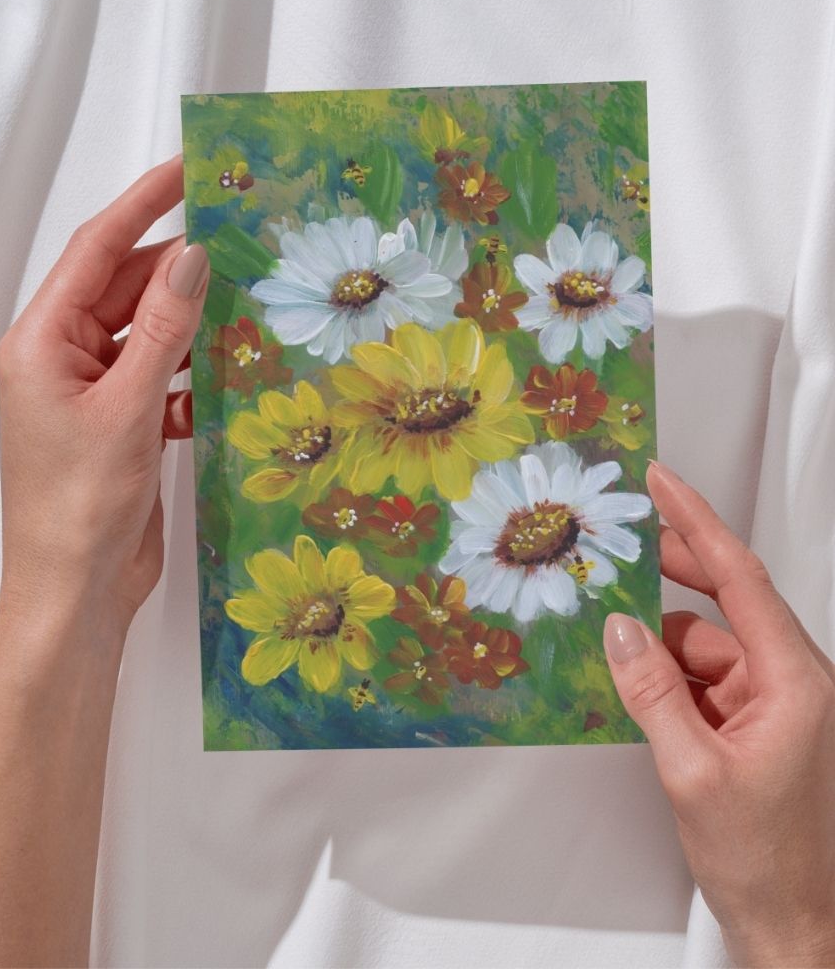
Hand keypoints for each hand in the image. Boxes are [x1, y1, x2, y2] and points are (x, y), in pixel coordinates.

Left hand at [0, 156, 207, 635]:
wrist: (77, 591)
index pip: (96, 252)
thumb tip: (192, 256)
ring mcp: (95, 392)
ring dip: (193, 326)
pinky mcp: (124, 424)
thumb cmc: (81, 507)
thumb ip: (162, 330)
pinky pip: (163, 378)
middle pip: (126, 290)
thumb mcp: (126, 408)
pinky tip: (225, 381)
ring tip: (246, 305)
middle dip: (179, 270)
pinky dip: (193, 376)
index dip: (142, 206)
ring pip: (151, 335)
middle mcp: (65, 358)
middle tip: (240, 243)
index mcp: (42, 342)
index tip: (187, 171)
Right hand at [603, 462, 834, 967]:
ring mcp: (770, 701)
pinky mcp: (751, 720)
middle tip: (621, 536)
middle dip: (674, 566)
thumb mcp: (693, 772)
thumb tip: (620, 629)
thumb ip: (652, 693)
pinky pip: (700, 676)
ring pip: (704, 642)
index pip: (741, 580)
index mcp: (795, 682)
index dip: (698, 523)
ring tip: (607, 629)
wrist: (794, 920)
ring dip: (658, 639)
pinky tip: (632, 680)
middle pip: (727, 598)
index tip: (664, 483)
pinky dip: (664, 672)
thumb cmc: (764, 859)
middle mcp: (790, 680)